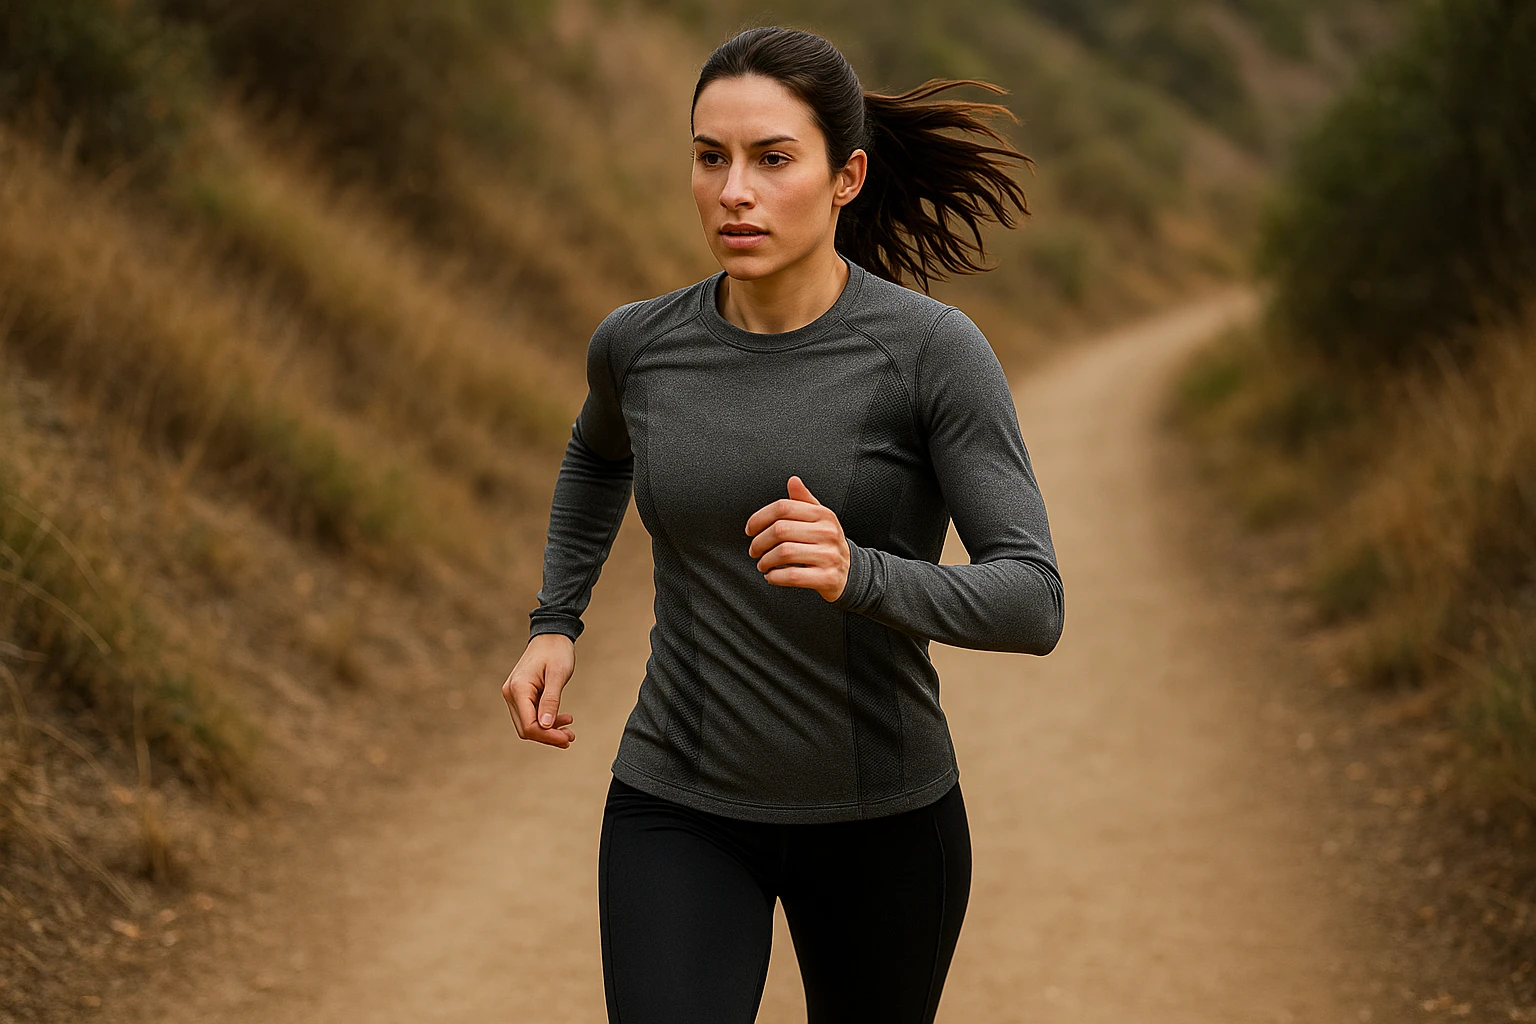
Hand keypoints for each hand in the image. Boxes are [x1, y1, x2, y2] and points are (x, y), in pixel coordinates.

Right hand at [502, 633, 577, 747]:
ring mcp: (514, 694)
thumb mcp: (558, 675)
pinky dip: (546, 721)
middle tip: (570, 738)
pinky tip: (563, 719)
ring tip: (570, 732)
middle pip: (526, 728)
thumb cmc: (556, 651)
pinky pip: (531, 715)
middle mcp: (511, 693)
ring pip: (528, 724)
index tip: (567, 739)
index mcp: (518, 689)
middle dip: (548, 736)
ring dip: (548, 731)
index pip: (529, 725)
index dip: (548, 736)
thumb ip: (551, 700)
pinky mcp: (521, 694)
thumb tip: (546, 726)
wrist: (551, 635)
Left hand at [745, 475, 849, 602]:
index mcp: (823, 514)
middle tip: (754, 550)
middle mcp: (827, 532)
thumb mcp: (819, 519)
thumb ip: (803, 500)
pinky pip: (792, 575)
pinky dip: (775, 577)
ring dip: (765, 561)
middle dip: (759, 542)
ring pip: (784, 553)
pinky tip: (772, 576)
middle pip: (780, 530)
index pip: (783, 508)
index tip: (750, 529)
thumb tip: (793, 481)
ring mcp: (829, 555)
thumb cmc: (826, 543)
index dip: (760, 518)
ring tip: (762, 564)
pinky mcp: (827, 577)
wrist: (850, 571)